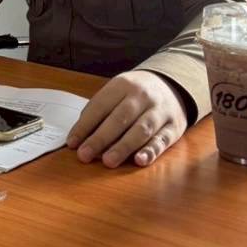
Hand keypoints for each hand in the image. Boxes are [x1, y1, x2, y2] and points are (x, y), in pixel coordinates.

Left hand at [65, 70, 187, 167]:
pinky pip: (162, 140)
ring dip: (123, 147)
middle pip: (119, 118)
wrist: (170, 85)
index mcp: (122, 85)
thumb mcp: (116, 92)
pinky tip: (139, 161)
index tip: (72, 143)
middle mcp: (142, 96)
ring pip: (141, 130)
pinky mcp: (174, 127)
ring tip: (108, 161)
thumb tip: (80, 137)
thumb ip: (99, 112)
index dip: (85, 125)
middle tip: (85, 155)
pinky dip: (151, 151)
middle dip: (101, 138)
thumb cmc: (134, 94)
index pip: (100, 106)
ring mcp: (160, 111)